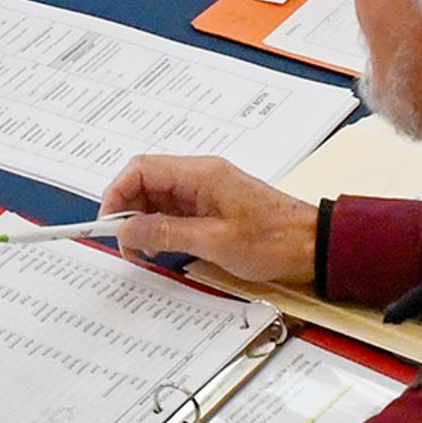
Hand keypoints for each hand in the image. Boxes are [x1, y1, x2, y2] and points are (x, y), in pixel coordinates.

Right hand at [102, 153, 319, 285]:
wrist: (313, 245)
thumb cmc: (273, 240)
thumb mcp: (215, 242)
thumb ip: (166, 234)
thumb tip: (126, 230)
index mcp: (200, 174)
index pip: (141, 169)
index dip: (116, 194)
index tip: (108, 225)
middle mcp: (200, 176)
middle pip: (145, 182)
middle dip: (127, 211)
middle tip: (125, 246)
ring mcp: (206, 191)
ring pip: (157, 198)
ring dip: (143, 223)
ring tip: (142, 253)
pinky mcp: (212, 207)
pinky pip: (174, 211)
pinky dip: (161, 228)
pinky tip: (162, 250)